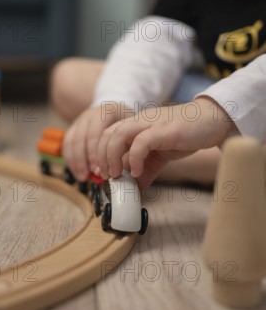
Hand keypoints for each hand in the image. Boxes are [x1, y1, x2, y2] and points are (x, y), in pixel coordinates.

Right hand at [63, 105, 121, 180]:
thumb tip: (115, 171)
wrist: (117, 111)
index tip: (98, 170)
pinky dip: (70, 159)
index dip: (95, 154)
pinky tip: (76, 172)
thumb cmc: (127, 126)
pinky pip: (67, 144)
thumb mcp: (130, 133)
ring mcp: (80, 120)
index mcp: (106, 113)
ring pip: (71, 141)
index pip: (95, 134)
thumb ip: (125, 149)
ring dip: (76, 161)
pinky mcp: (73, 127)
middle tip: (89, 175)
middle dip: (83, 160)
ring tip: (82, 177)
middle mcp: (91, 115)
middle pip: (81, 138)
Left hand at [96, 97, 237, 187]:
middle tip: (107, 177)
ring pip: (118, 135)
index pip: (106, 135)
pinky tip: (138, 172)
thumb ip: (146, 170)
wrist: (211, 120)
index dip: (99, 155)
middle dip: (101, 158)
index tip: (102, 174)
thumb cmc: (185, 135)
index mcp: (135, 125)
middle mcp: (139, 121)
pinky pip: (141, 142)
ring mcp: (150, 124)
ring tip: (117, 175)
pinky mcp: (164, 130)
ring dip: (112, 157)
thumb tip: (135, 189)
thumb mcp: (159, 155)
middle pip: (107, 135)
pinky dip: (135, 158)